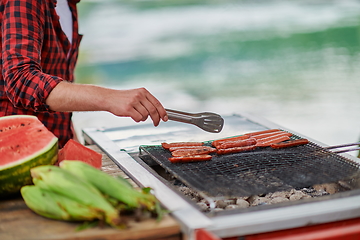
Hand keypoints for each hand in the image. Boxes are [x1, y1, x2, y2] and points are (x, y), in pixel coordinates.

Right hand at [46, 82, 167, 125]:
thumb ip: (146, 102)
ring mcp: (134, 101)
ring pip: (145, 115)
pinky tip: (133, 116)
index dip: (163, 112)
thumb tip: (158, 112)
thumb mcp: (136, 96)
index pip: (157, 103)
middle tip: (156, 123)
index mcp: (143, 91)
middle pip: (153, 110)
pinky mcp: (128, 108)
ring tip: (137, 116)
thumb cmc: (123, 99)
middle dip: (156, 119)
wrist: (108, 98)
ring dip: (143, 118)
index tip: (165, 118)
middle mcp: (140, 95)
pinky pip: (138, 118)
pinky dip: (137, 120)